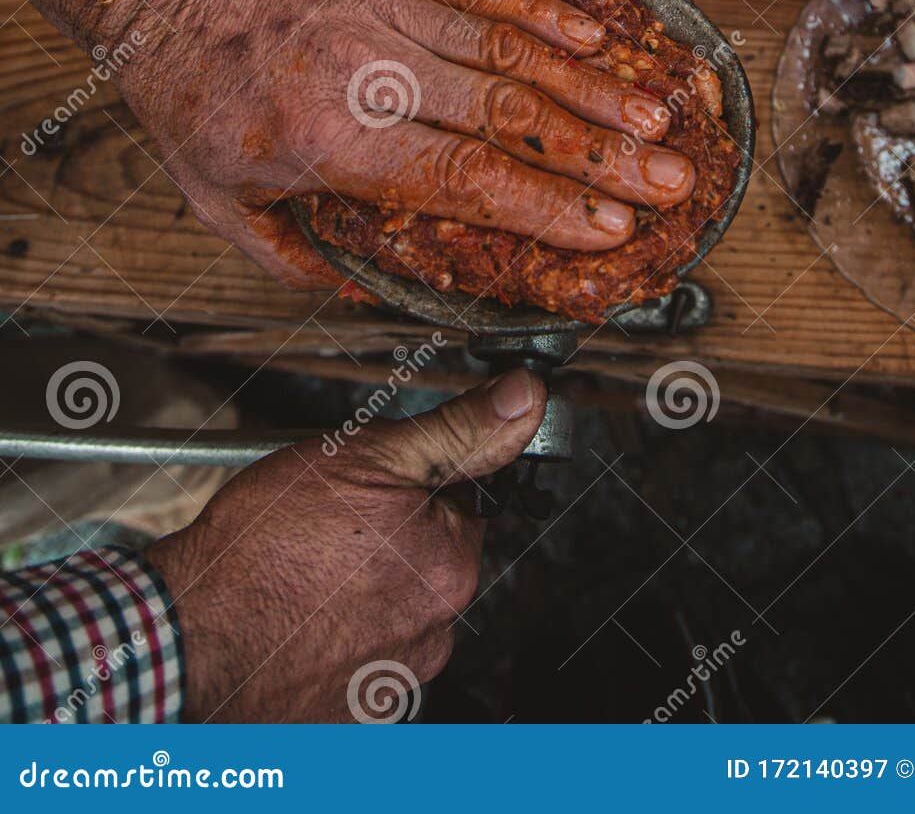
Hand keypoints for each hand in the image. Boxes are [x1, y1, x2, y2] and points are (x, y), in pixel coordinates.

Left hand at [113, 0, 693, 286]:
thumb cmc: (188, 94)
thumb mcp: (221, 206)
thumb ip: (303, 259)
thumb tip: (373, 295)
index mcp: (329, 137)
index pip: (463, 179)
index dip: (546, 208)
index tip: (608, 231)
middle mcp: (365, 67)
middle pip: (507, 116)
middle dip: (599, 156)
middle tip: (669, 182)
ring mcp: (380, 4)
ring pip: (507, 49)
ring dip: (589, 84)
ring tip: (653, 115)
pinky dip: (542, 12)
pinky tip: (593, 35)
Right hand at [150, 369, 545, 721]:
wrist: (188, 635)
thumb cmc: (264, 545)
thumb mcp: (366, 455)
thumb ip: (457, 430)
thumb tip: (526, 397)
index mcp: (451, 564)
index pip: (459, 509)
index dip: (410, 489)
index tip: (364, 490)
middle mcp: (436, 631)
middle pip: (429, 563)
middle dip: (387, 541)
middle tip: (325, 529)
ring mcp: (395, 680)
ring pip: (394, 610)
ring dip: (362, 591)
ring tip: (304, 574)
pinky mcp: (353, 716)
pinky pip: (360, 658)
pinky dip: (336, 637)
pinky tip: (298, 616)